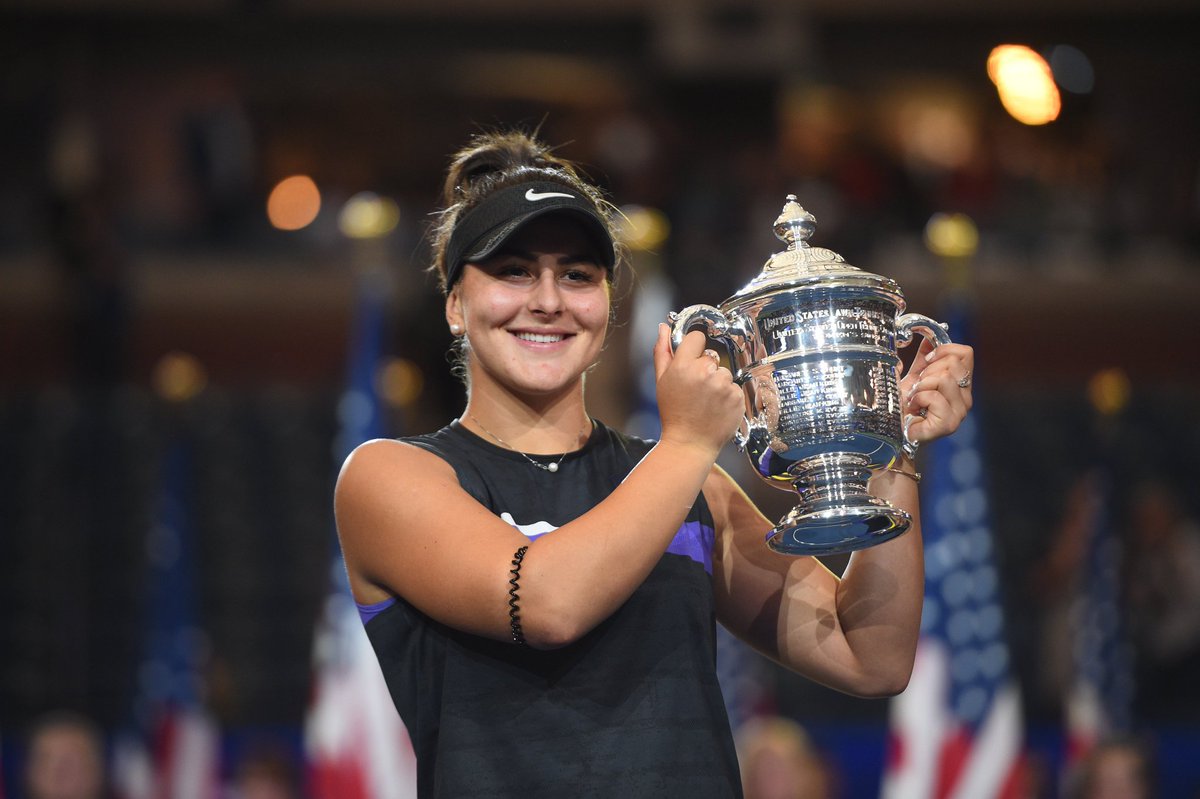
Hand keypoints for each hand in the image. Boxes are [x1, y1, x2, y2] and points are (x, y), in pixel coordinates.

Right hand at [652, 324, 743, 456]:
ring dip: (718, 383)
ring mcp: (723, 385)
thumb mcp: (661, 381)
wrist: (689, 443)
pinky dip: (728, 396)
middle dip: (705, 369)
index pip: (697, 338)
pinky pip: (734, 387)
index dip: (694, 349)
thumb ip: (663, 351)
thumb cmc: (673, 413)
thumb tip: (664, 328)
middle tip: (695, 390)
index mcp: (683, 366)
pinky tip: (716, 408)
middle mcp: (705, 373)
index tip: (691, 361)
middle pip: (711, 357)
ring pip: (724, 372)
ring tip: (706, 401)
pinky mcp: (737, 397)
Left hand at [900, 338, 974, 444]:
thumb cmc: (902, 404)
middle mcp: (965, 398)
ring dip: (921, 386)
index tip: (926, 361)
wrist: (891, 428)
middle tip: (918, 387)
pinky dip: (918, 398)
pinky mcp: (948, 424)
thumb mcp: (914, 375)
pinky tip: (914, 408)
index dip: (943, 350)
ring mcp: (959, 412)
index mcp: (961, 384)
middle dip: (928, 371)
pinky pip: (934, 397)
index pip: (966, 353)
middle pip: (954, 363)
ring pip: (944, 378)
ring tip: (915, 398)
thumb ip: (924, 358)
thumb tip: (930, 338)